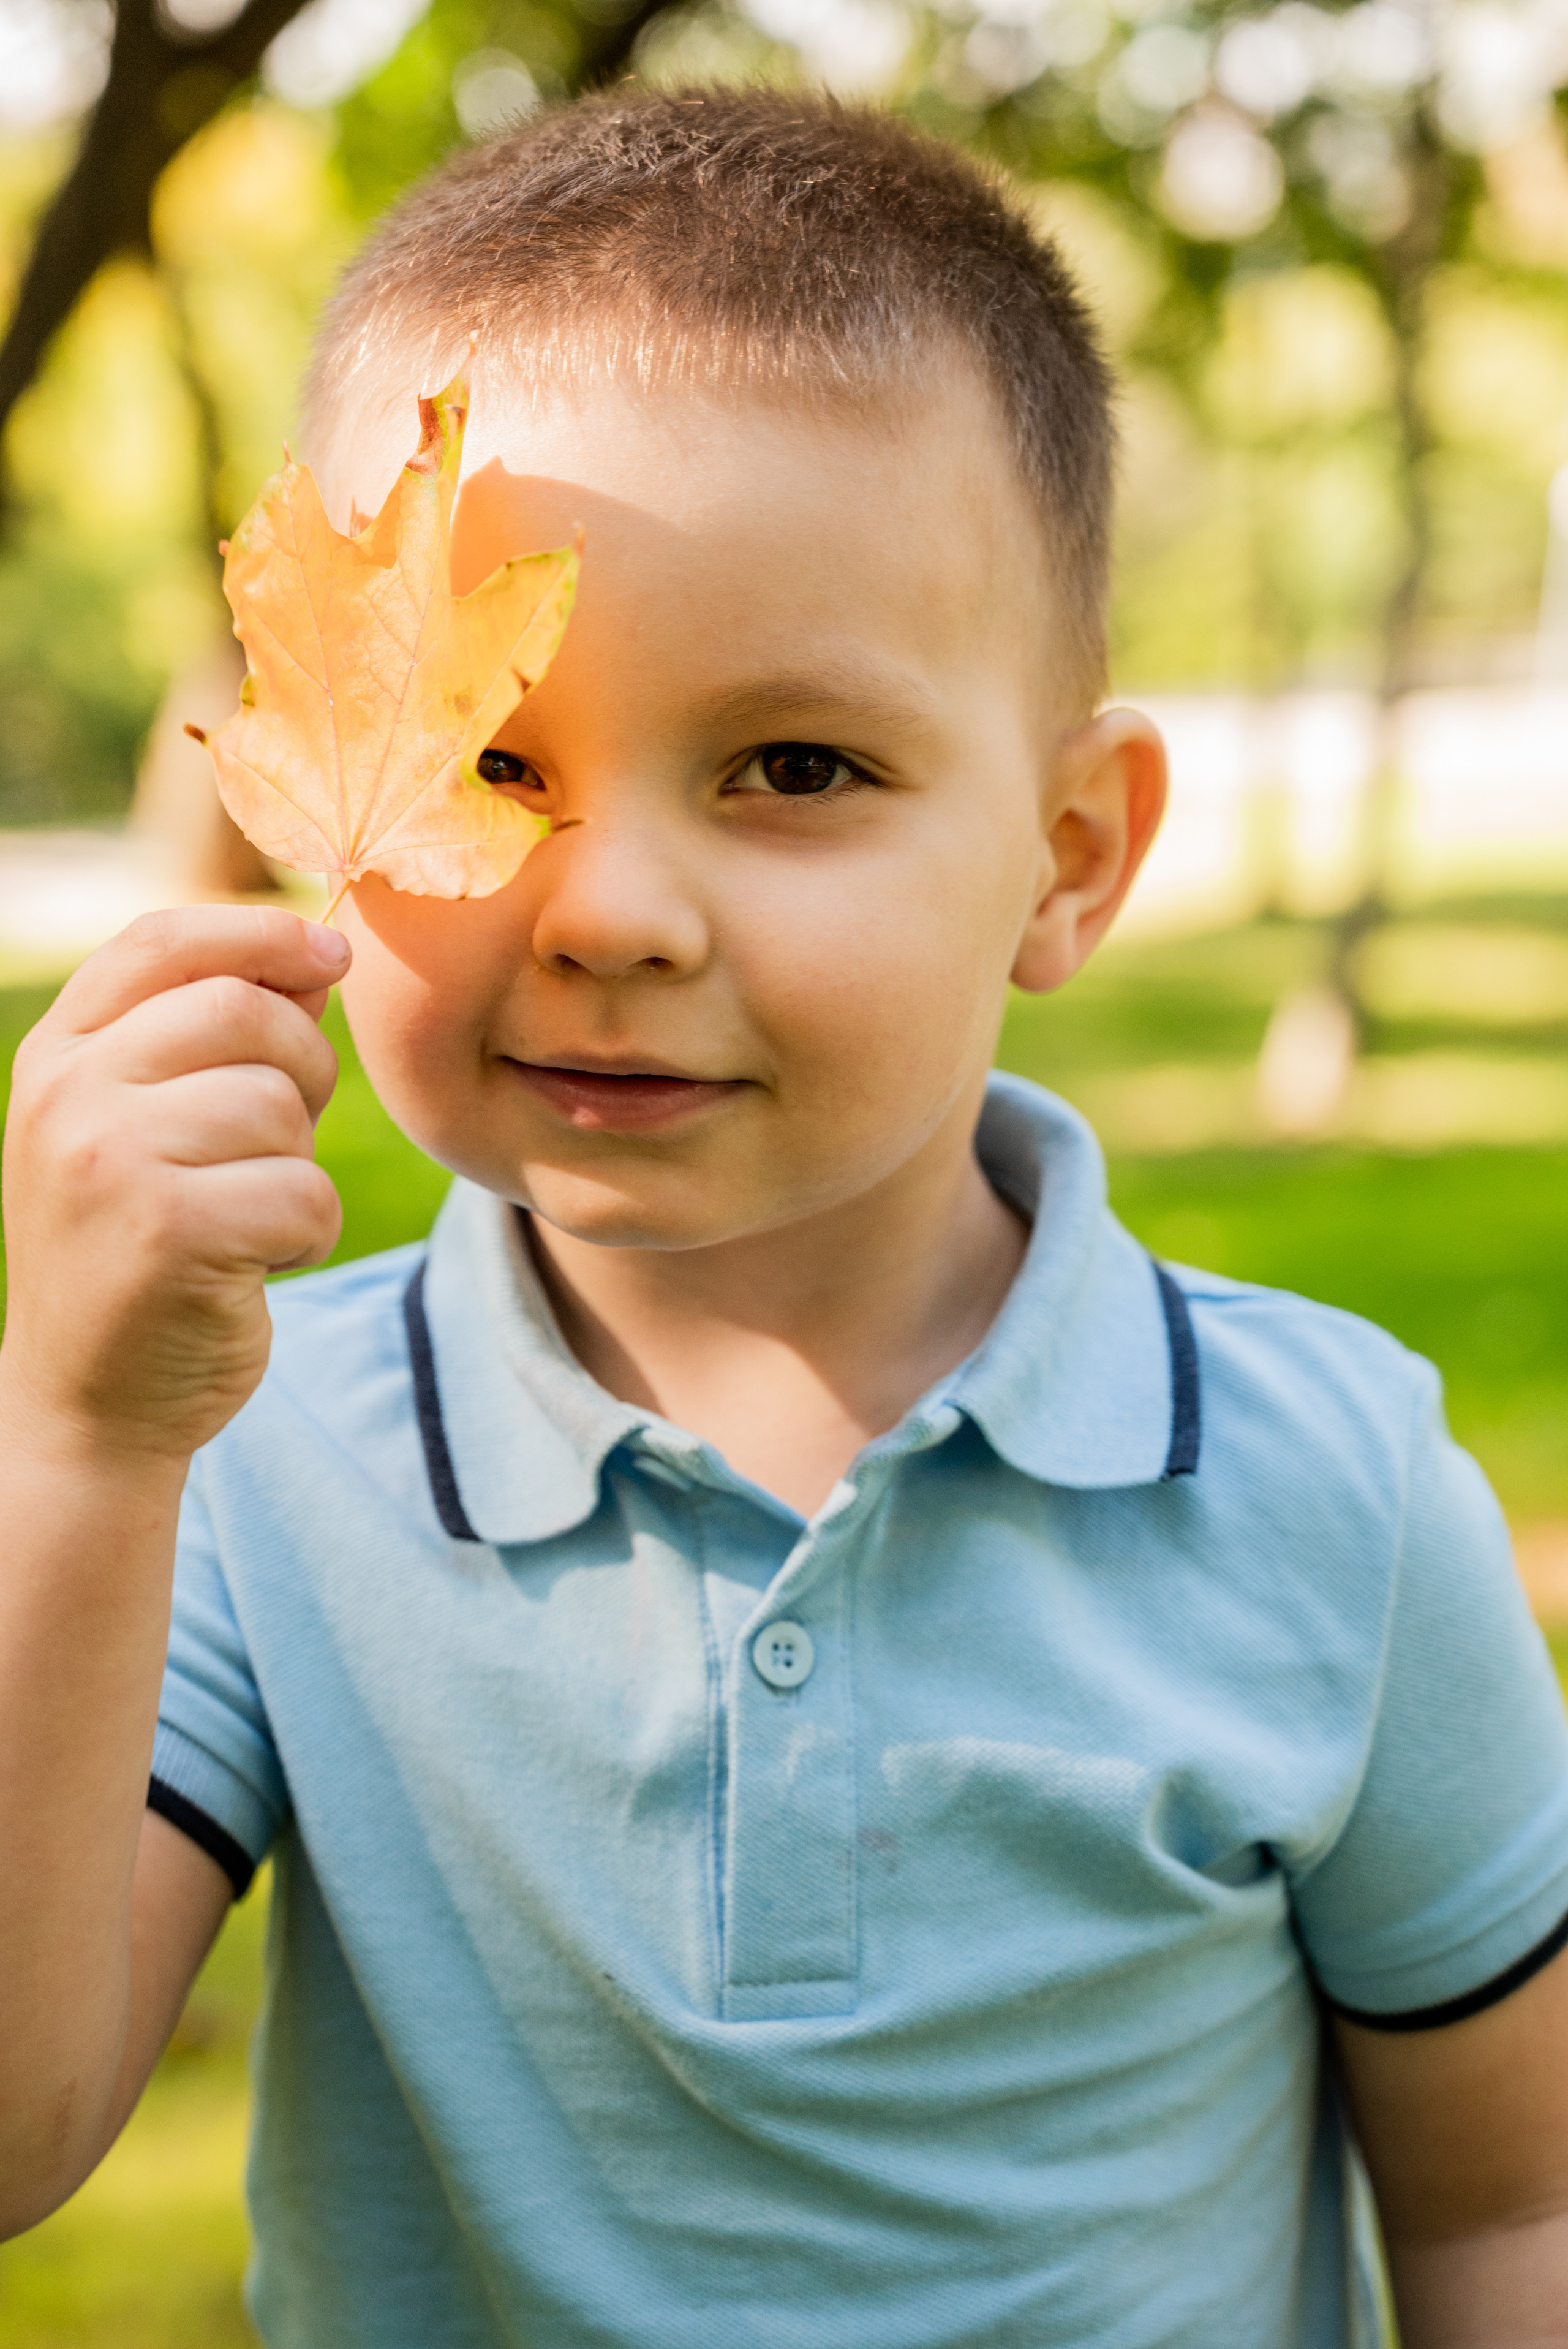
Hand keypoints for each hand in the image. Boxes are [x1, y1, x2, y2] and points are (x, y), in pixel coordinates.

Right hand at [0, 906, 348, 1463]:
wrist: (89, 1404)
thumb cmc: (139, 1253)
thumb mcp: (150, 1129)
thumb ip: (218, 1038)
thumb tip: (317, 956)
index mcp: (57, 1056)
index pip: (162, 941)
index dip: (260, 932)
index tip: (332, 951)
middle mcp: (68, 1095)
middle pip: (243, 1012)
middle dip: (301, 1068)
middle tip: (283, 1139)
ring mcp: (109, 1160)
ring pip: (279, 1105)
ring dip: (297, 1164)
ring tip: (247, 1214)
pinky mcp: (168, 1231)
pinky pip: (304, 1190)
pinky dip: (308, 1231)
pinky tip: (259, 1264)